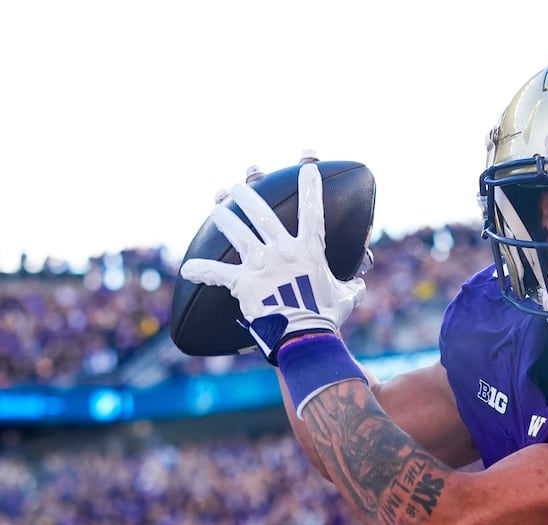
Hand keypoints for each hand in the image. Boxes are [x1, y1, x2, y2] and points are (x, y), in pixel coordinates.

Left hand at [180, 162, 364, 361]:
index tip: (307, 164)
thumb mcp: (345, 298)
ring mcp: (261, 264)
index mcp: (309, 250)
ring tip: (216, 207)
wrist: (304, 337)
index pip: (312, 210)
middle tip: (238, 186)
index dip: (310, 185)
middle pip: (262, 213)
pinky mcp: (243, 282)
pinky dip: (202, 271)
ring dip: (225, 217)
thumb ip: (351, 288)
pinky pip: (217, 274)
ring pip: (237, 232)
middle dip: (248, 194)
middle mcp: (283, 250)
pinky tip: (187, 269)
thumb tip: (360, 287)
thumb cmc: (326, 317)